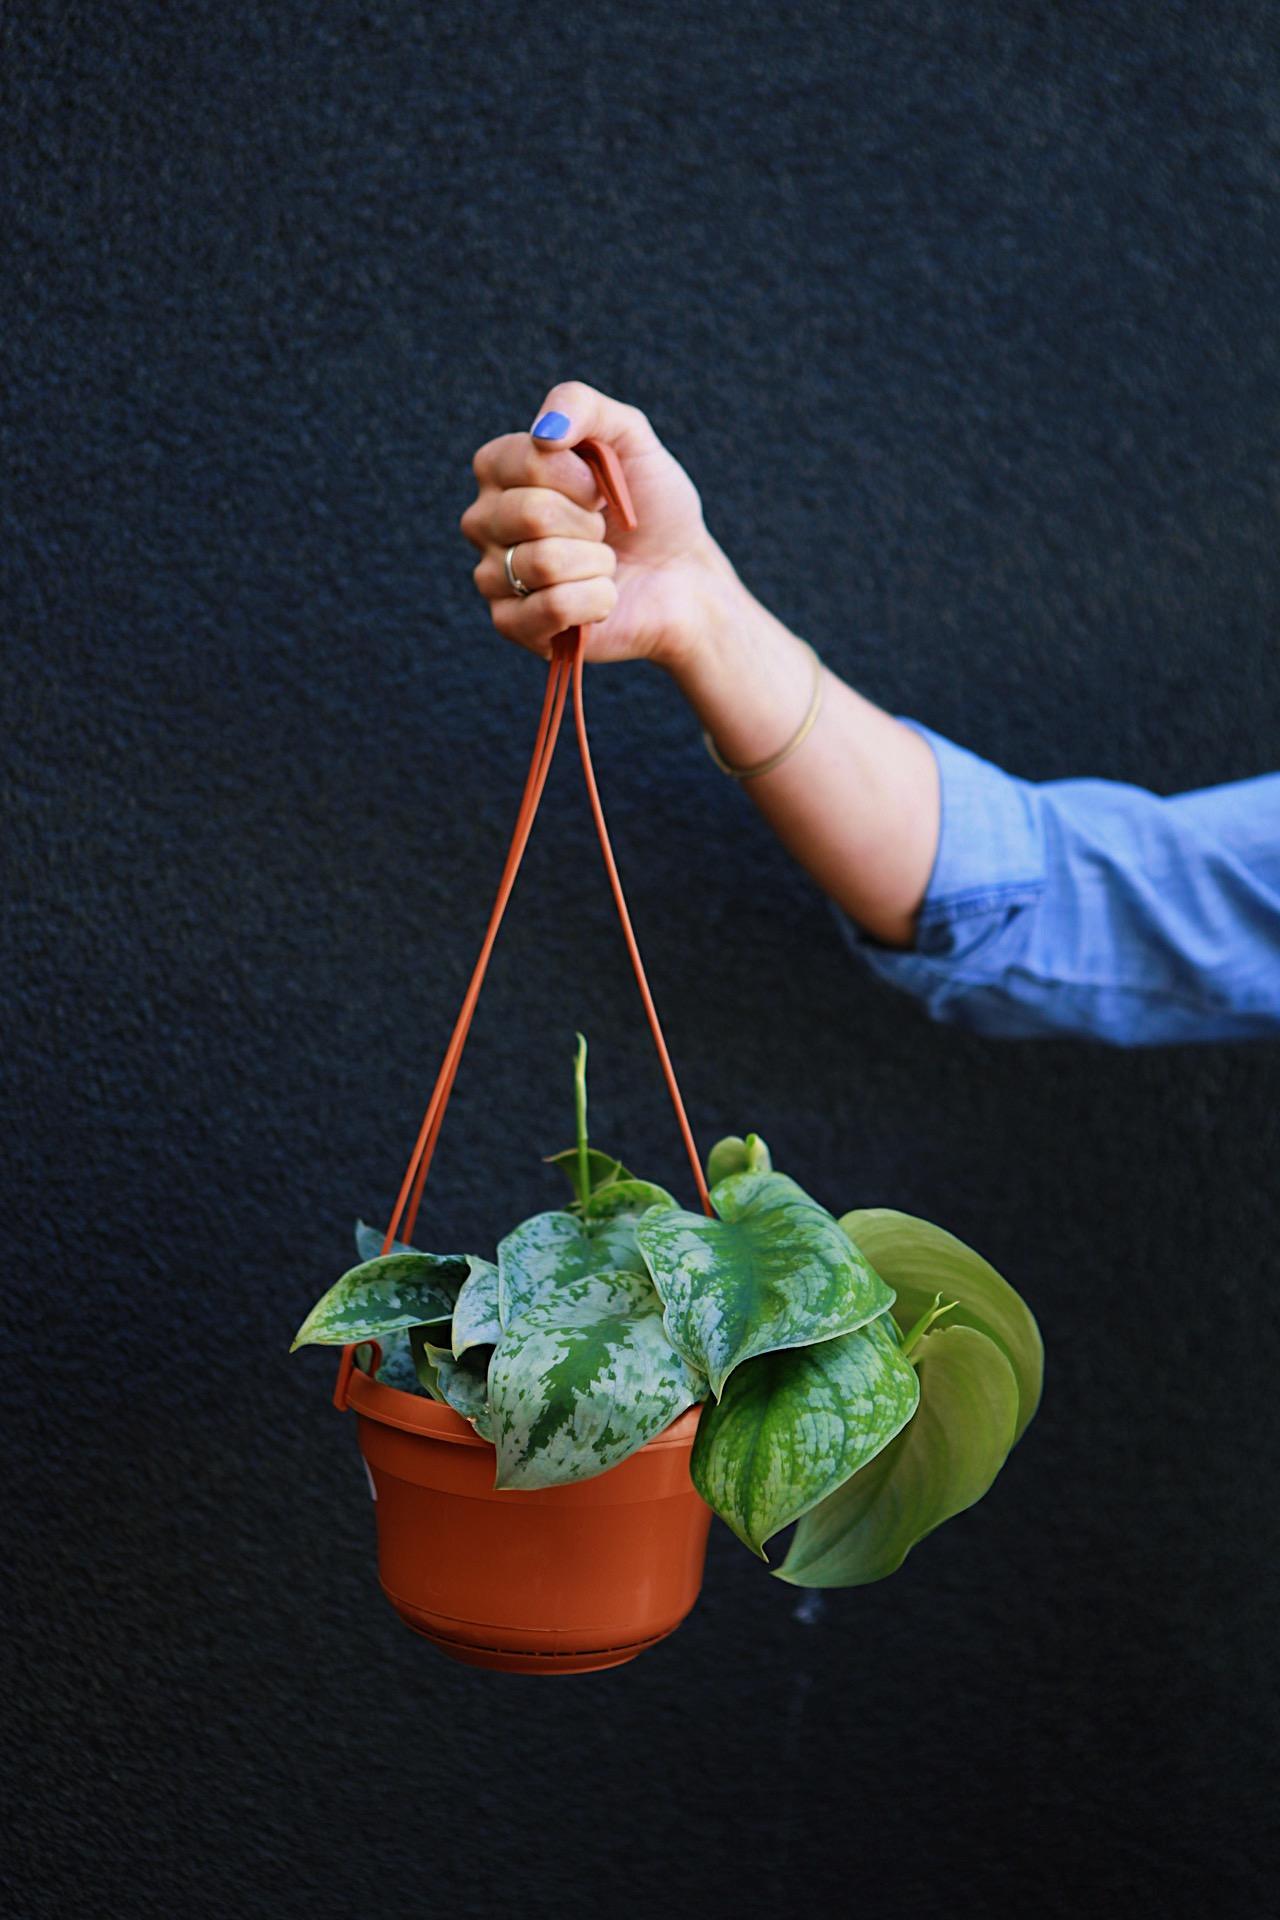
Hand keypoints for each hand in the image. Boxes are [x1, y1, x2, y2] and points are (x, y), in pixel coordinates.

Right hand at [460, 379, 728, 665]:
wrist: (682, 576)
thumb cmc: (651, 508)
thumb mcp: (631, 438)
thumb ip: (583, 406)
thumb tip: (544, 431)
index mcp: (499, 471)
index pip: (524, 459)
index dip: (578, 475)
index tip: (601, 488)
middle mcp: (484, 521)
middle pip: (529, 513)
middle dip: (590, 522)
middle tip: (603, 530)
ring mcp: (494, 577)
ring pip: (542, 563)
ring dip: (596, 562)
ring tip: (603, 563)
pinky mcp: (514, 626)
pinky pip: (553, 607)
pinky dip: (597, 599)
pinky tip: (602, 596)